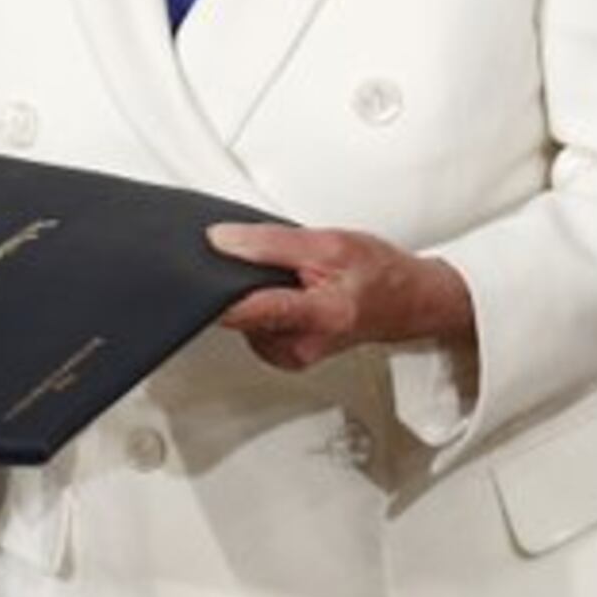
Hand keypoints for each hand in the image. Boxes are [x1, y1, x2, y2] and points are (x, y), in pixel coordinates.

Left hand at [206, 223, 475, 371]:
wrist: (409, 301)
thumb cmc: (379, 273)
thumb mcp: (329, 243)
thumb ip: (271, 243)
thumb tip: (221, 241)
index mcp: (319, 316)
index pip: (251, 309)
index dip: (216, 294)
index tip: (187, 280)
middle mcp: (300, 345)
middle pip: (241, 311)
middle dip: (239, 281)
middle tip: (265, 260)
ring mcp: (290, 355)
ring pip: (245, 317)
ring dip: (253, 292)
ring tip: (288, 277)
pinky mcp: (283, 355)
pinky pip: (254, 324)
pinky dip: (260, 304)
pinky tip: (284, 292)